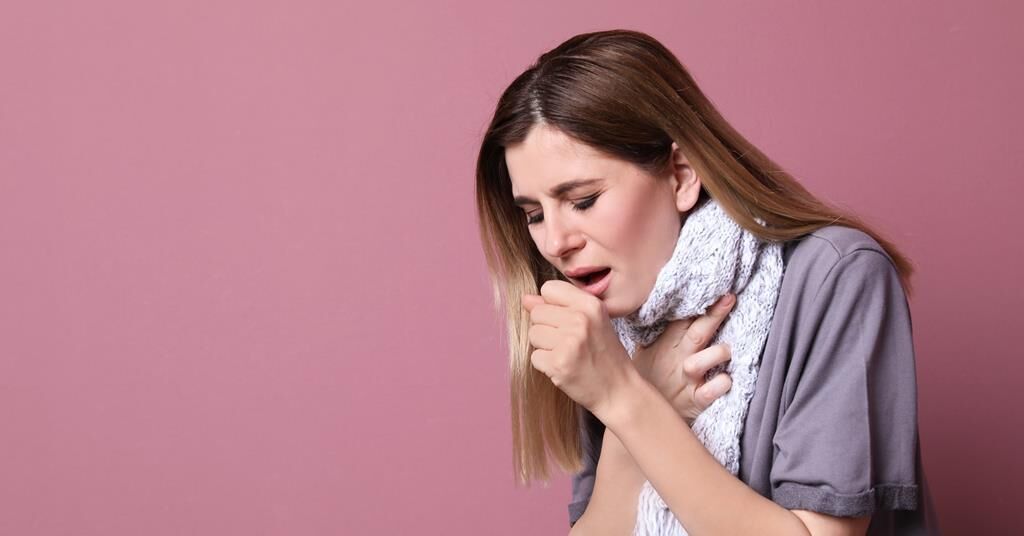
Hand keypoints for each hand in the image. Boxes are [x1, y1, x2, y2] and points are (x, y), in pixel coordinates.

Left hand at [521, 280, 636, 419]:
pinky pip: (535, 357)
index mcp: (591, 304)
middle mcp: (581, 319)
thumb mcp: (591, 322)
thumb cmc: (604, 354)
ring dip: (545, 347)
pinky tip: (565, 368)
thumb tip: (525, 299)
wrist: (619, 390)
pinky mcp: (559, 363)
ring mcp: (569, 342)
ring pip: (533, 334)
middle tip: (569, 343)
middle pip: (536, 313)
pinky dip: (546, 365)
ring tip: (567, 354)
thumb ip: (558, 306)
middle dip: (547, 328)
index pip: (549, 288)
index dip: (551, 305)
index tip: (565, 320)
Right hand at [631, 293, 735, 425]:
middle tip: (729, 298)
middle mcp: (676, 361)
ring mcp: (685, 381)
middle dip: (713, 315)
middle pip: (696, 333)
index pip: (681, 320)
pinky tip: (726, 380)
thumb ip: (653, 333)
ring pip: (702, 362)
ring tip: (726, 349)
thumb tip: (661, 305)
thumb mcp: (642, 355)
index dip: (695, 303)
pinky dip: (719, 386)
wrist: (637, 417)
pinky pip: (708, 394)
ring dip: (716, 353)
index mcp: (663, 346)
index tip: (711, 286)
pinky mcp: (693, 402)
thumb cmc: (646, 381)